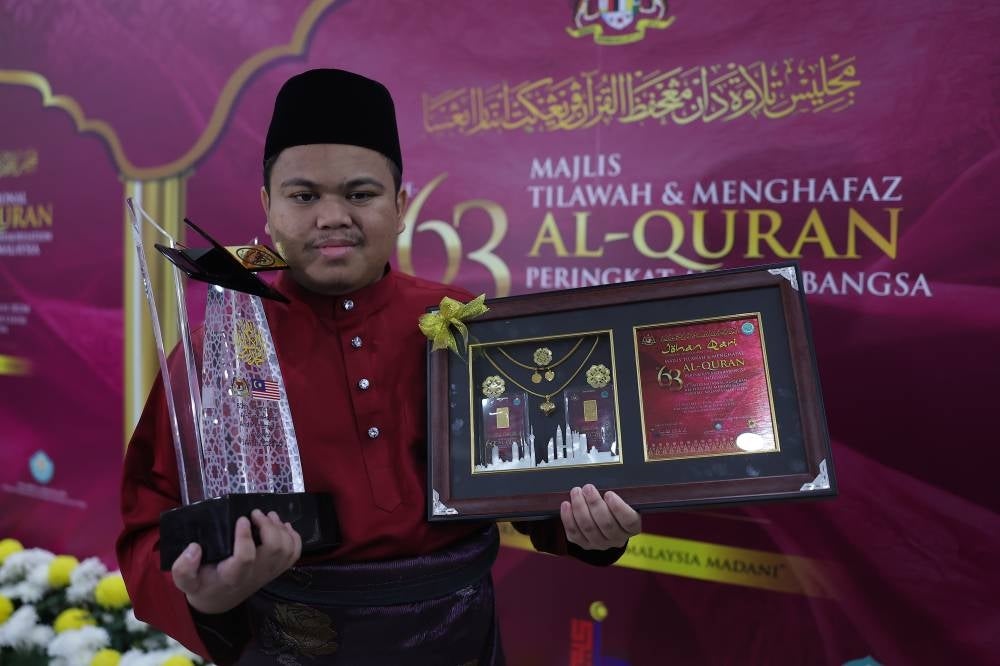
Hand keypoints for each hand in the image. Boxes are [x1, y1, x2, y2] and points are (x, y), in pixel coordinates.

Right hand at [171, 509, 301, 613]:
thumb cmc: (202, 585)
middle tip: (255, 513)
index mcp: (232, 576)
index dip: (245, 537)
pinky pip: (294, 554)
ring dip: (281, 529)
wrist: (218, 601)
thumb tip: (194, 548)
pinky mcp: (275, 570)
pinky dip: (293, 537)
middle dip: (268, 527)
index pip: (245, 558)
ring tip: (268, 515)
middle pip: (274, 549)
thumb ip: (183, 568)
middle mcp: (254, 575)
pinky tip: (282, 526)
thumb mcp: (185, 581)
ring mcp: (268, 573)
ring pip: (287, 549)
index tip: (242, 519)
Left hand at [560, 484, 640, 549]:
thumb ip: (619, 491)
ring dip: (580, 508)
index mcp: (632, 527)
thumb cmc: (614, 504)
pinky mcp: (584, 544)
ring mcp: (600, 543)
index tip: (609, 494)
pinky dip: (568, 518)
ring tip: (576, 492)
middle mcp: (617, 538)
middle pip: (606, 524)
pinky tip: (566, 505)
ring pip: (588, 528)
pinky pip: (574, 533)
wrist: (605, 521)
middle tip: (588, 487)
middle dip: (594, 503)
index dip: (618, 508)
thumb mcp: (623, 497)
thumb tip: (609, 475)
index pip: (629, 521)